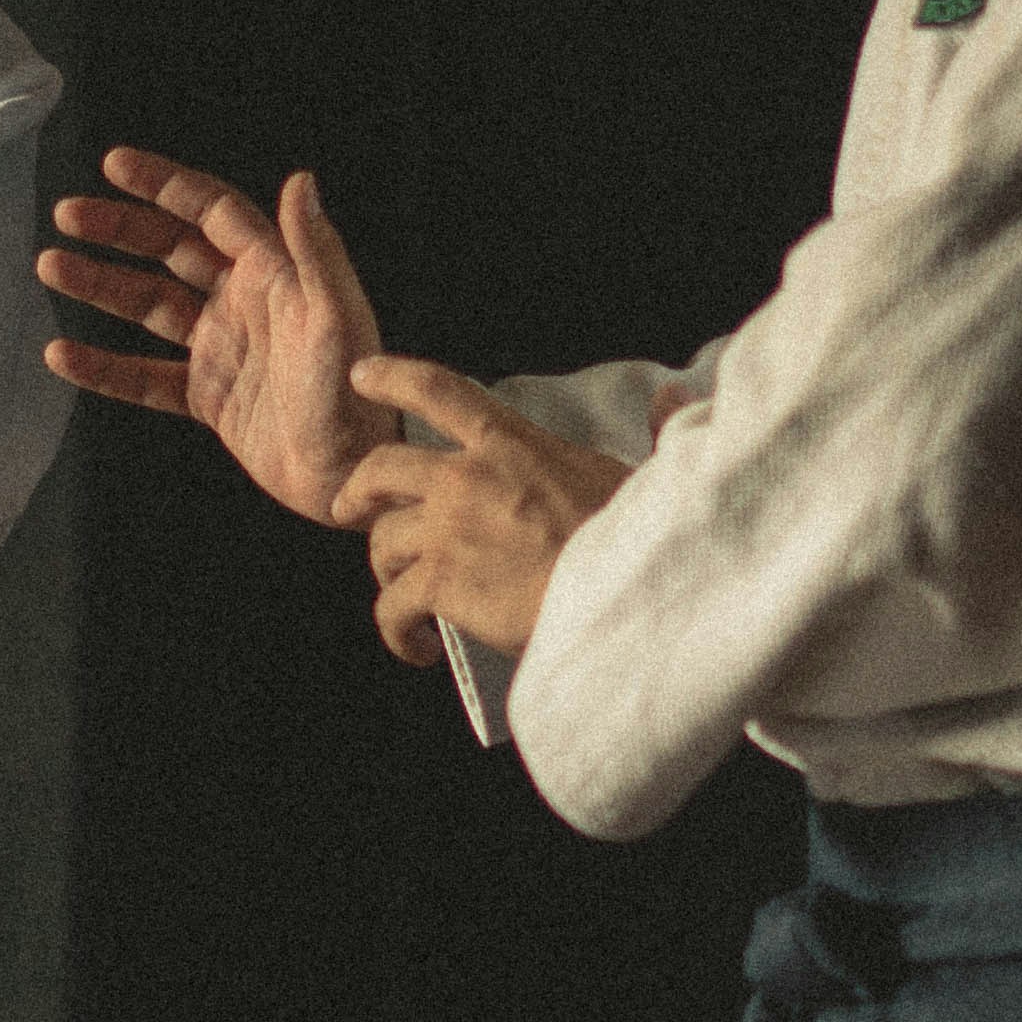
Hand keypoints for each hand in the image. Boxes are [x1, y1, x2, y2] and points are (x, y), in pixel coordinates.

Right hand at [38, 149, 387, 523]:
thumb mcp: (335, 317)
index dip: (164, 186)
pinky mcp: (210, 399)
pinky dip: (104, 368)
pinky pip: (145, 377)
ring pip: (149, 307)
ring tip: (50, 266)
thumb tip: (300, 179)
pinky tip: (61, 355)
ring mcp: (223, 351)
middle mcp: (244, 304)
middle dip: (119, 229)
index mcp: (274, 274)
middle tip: (66, 215)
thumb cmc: (354, 394)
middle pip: (170, 250)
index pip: (211, 212)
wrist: (353, 478)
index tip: (114, 165)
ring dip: (101, 285)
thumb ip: (315, 250)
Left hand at [329, 357, 625, 666]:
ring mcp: (447, 530)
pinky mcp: (440, 584)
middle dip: (357, 491)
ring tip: (408, 600)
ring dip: (388, 573)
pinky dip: (397, 631)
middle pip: (381, 469)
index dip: (392, 377)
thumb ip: (650, 431)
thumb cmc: (641, 539)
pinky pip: (390, 608)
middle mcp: (467, 477)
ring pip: (382, 544)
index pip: (439, 391)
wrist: (626, 597)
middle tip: (350, 511)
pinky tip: (417, 646)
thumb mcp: (646, 469)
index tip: (362, 375)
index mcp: (512, 443)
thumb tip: (671, 399)